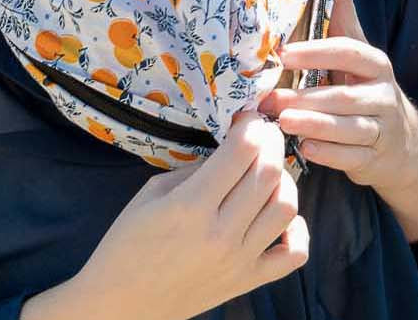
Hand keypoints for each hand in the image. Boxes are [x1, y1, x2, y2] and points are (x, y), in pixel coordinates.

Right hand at [62, 111, 307, 319]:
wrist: (120, 305)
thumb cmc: (127, 244)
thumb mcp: (151, 193)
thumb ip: (196, 168)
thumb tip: (231, 147)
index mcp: (190, 207)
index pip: (242, 151)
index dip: (251, 125)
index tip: (248, 117)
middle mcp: (220, 233)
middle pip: (269, 173)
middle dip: (271, 143)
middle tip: (262, 135)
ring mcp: (239, 260)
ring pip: (286, 207)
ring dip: (284, 180)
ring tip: (267, 172)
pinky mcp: (248, 281)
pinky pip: (294, 254)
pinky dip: (297, 230)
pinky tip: (280, 216)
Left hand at [257, 0, 417, 193]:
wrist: (402, 142)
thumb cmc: (365, 87)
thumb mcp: (358, 48)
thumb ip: (343, 11)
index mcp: (375, 64)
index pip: (348, 52)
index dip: (317, 53)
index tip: (283, 54)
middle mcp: (382, 94)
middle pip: (344, 95)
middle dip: (306, 97)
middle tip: (270, 99)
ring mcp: (381, 128)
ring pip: (348, 128)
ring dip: (314, 124)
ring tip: (283, 122)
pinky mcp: (375, 158)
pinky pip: (352, 158)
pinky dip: (329, 154)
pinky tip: (305, 148)